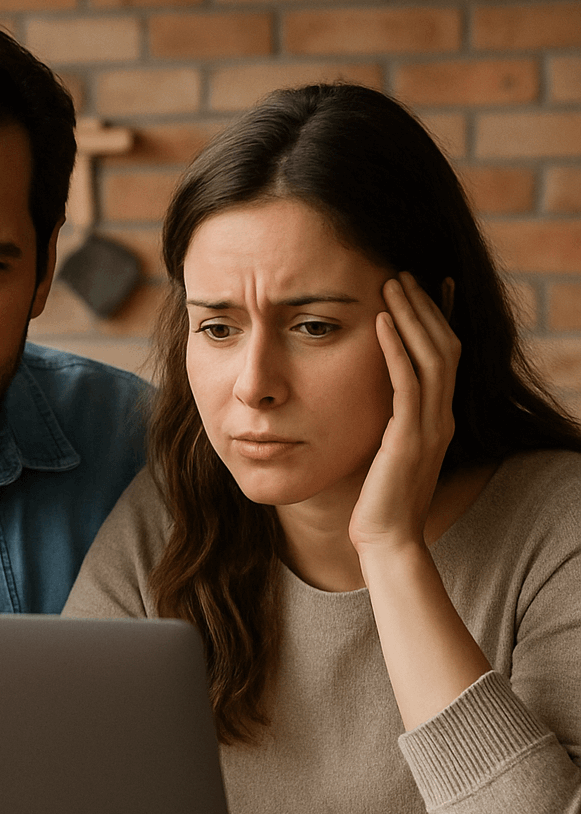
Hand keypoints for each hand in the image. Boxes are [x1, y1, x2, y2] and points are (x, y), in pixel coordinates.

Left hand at [348, 273, 459, 556]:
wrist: (385, 540)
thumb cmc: (377, 501)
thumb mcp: (385, 452)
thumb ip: (387, 423)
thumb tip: (368, 400)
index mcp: (436, 419)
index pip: (444, 356)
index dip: (436, 319)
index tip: (424, 286)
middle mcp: (441, 417)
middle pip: (444, 345)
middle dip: (424, 306)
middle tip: (403, 273)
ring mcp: (430, 426)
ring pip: (432, 355)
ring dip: (412, 315)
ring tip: (393, 283)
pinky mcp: (410, 438)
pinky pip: (408, 383)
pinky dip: (396, 348)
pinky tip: (382, 322)